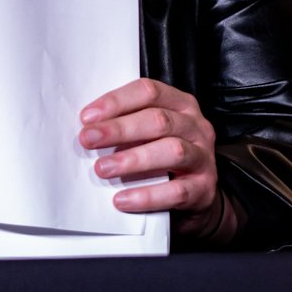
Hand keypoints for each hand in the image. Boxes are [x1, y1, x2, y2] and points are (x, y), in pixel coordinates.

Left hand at [79, 78, 236, 242]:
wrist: (195, 196)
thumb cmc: (162, 156)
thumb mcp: (149, 133)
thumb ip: (127, 125)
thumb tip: (87, 129)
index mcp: (180, 104)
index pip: (149, 92)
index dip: (117, 101)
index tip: (87, 117)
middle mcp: (196, 126)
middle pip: (159, 120)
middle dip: (119, 129)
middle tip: (88, 140)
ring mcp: (203, 157)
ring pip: (172, 151)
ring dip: (132, 159)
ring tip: (102, 169)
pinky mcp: (204, 189)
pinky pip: (177, 191)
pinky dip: (147, 195)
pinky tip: (122, 199)